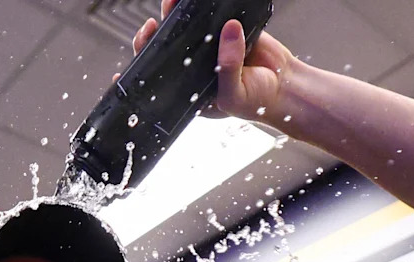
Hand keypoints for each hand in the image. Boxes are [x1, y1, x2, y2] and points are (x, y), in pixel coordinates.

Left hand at [131, 0, 296, 124]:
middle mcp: (193, 69)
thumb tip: (227, 31)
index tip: (128, 66)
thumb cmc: (256, 100)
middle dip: (153, 37)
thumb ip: (228, 67)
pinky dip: (202, 7)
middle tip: (151, 26)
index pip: (158, 80)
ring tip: (170, 2)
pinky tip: (192, 0)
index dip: (141, 72)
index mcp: (188, 90)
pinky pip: (212, 17)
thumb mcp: (234, 94)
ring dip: (175, 15)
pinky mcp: (226, 31)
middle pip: (166, 50)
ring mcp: (208, 49)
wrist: (285, 86)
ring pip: (185, 30)